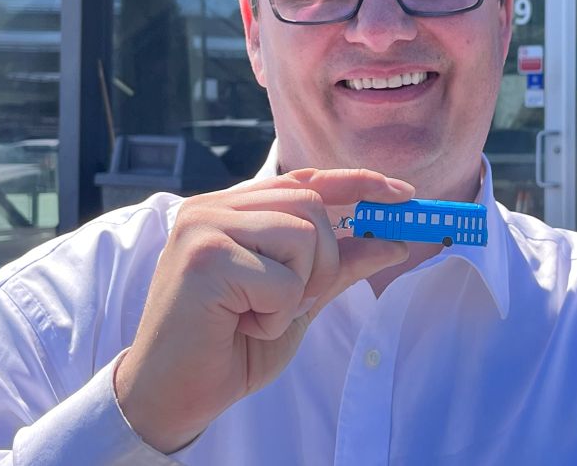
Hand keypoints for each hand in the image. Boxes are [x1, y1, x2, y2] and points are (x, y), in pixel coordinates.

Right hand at [113, 168, 411, 452]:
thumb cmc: (230, 345)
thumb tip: (393, 241)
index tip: (403, 194)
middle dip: (323, 259)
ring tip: (259, 314)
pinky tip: (243, 326)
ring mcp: (204, 226)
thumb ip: (338, 265)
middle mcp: (214, 206)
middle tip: (292, 301)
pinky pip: (282, 278)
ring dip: (298, 288)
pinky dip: (277, 315)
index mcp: (233, 208)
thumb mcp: (299, 300)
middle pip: (311, 203)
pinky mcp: (204, 257)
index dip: (357, 183)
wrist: (173, 396)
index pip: (305, 179)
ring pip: (302, 234)